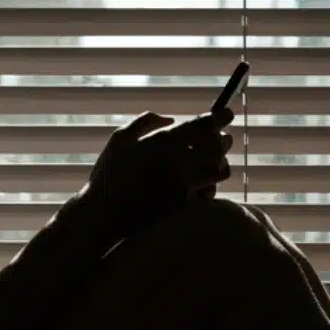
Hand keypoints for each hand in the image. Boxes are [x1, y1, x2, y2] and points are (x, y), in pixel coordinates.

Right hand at [80, 109, 233, 236]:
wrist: (103, 216)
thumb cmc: (109, 175)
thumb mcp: (120, 138)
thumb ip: (146, 122)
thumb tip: (172, 120)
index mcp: (163, 142)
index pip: (204, 124)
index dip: (221, 116)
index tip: (227, 113)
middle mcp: (178, 162)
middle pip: (218, 146)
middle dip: (223, 140)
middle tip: (222, 138)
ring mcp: (184, 186)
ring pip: (218, 171)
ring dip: (220, 163)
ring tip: (214, 162)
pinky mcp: (185, 206)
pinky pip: (209, 193)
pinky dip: (210, 186)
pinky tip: (201, 184)